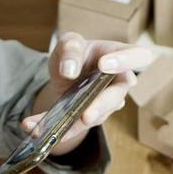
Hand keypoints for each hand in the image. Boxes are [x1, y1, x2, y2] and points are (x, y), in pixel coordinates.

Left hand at [22, 32, 151, 155]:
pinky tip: (33, 128)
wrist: (65, 73)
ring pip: (97, 117)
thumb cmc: (74, 53)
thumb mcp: (67, 43)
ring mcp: (107, 103)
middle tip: (86, 115)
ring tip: (52, 130)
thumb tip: (70, 70)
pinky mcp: (91, 119)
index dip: (126, 61)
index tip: (104, 65)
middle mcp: (118, 82)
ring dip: (74, 125)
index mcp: (119, 55)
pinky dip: (54, 130)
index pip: (139, 56)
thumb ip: (69, 48)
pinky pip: (75, 127)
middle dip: (100, 106)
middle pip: (117, 96)